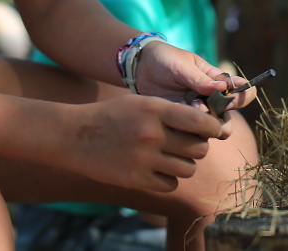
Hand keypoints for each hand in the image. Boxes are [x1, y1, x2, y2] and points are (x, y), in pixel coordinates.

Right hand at [67, 94, 222, 191]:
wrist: (74, 135)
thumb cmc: (112, 115)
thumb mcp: (140, 102)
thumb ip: (171, 111)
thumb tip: (205, 124)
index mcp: (155, 110)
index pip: (201, 122)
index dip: (212, 128)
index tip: (212, 130)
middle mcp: (152, 134)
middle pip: (199, 148)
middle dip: (198, 147)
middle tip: (187, 145)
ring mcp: (144, 159)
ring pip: (188, 169)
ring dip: (183, 164)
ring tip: (170, 157)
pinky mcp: (136, 180)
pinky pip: (170, 184)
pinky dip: (167, 179)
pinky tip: (155, 169)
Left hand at [134, 42, 257, 118]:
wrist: (139, 68)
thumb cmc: (165, 60)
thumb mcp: (182, 65)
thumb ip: (200, 78)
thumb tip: (223, 87)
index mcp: (216, 80)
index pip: (242, 90)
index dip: (243, 97)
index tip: (230, 97)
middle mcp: (210, 99)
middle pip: (228, 119)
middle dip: (223, 120)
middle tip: (209, 109)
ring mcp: (196, 112)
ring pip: (211, 130)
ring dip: (205, 124)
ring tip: (192, 108)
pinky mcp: (180, 122)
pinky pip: (191, 133)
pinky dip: (188, 128)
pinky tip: (178, 115)